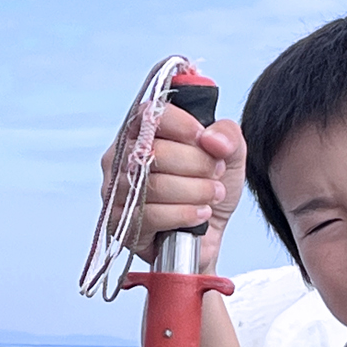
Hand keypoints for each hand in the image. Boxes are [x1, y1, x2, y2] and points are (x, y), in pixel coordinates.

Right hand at [97, 104, 244, 270]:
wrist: (207, 232)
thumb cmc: (208, 188)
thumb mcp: (229, 155)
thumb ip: (227, 136)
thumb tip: (212, 139)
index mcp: (143, 131)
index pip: (150, 114)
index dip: (181, 125)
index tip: (203, 138)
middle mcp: (122, 157)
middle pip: (154, 151)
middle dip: (196, 164)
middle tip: (215, 173)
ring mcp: (116, 189)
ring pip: (154, 185)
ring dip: (194, 191)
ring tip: (212, 195)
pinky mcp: (118, 222)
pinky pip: (150, 215)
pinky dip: (182, 214)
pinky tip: (198, 214)